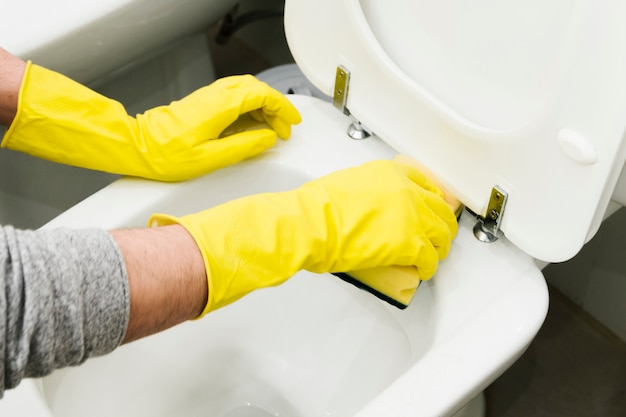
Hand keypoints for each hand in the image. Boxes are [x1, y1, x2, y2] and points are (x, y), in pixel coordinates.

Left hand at [1, 62, 300, 180]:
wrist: (138, 146)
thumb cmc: (168, 155)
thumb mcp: (212, 158)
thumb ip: (244, 146)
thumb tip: (268, 138)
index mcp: (220, 106)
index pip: (261, 95)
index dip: (282, 107)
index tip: (292, 122)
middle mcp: (216, 96)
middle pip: (256, 89)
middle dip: (275, 107)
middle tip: (284, 129)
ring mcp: (209, 97)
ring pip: (246, 90)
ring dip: (263, 106)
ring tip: (271, 129)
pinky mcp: (204, 103)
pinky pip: (234, 97)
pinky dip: (249, 108)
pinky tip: (251, 125)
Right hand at [149, 156, 458, 314]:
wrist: (311, 223)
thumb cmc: (317, 207)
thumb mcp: (349, 184)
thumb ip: (369, 190)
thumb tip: (372, 206)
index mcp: (391, 173)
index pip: (426, 182)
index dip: (434, 198)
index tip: (434, 207)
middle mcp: (406, 190)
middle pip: (439, 207)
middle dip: (441, 224)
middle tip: (437, 235)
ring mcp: (412, 216)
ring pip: (441, 232)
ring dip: (439, 246)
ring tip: (432, 255)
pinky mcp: (410, 242)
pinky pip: (430, 257)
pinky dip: (429, 267)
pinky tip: (423, 271)